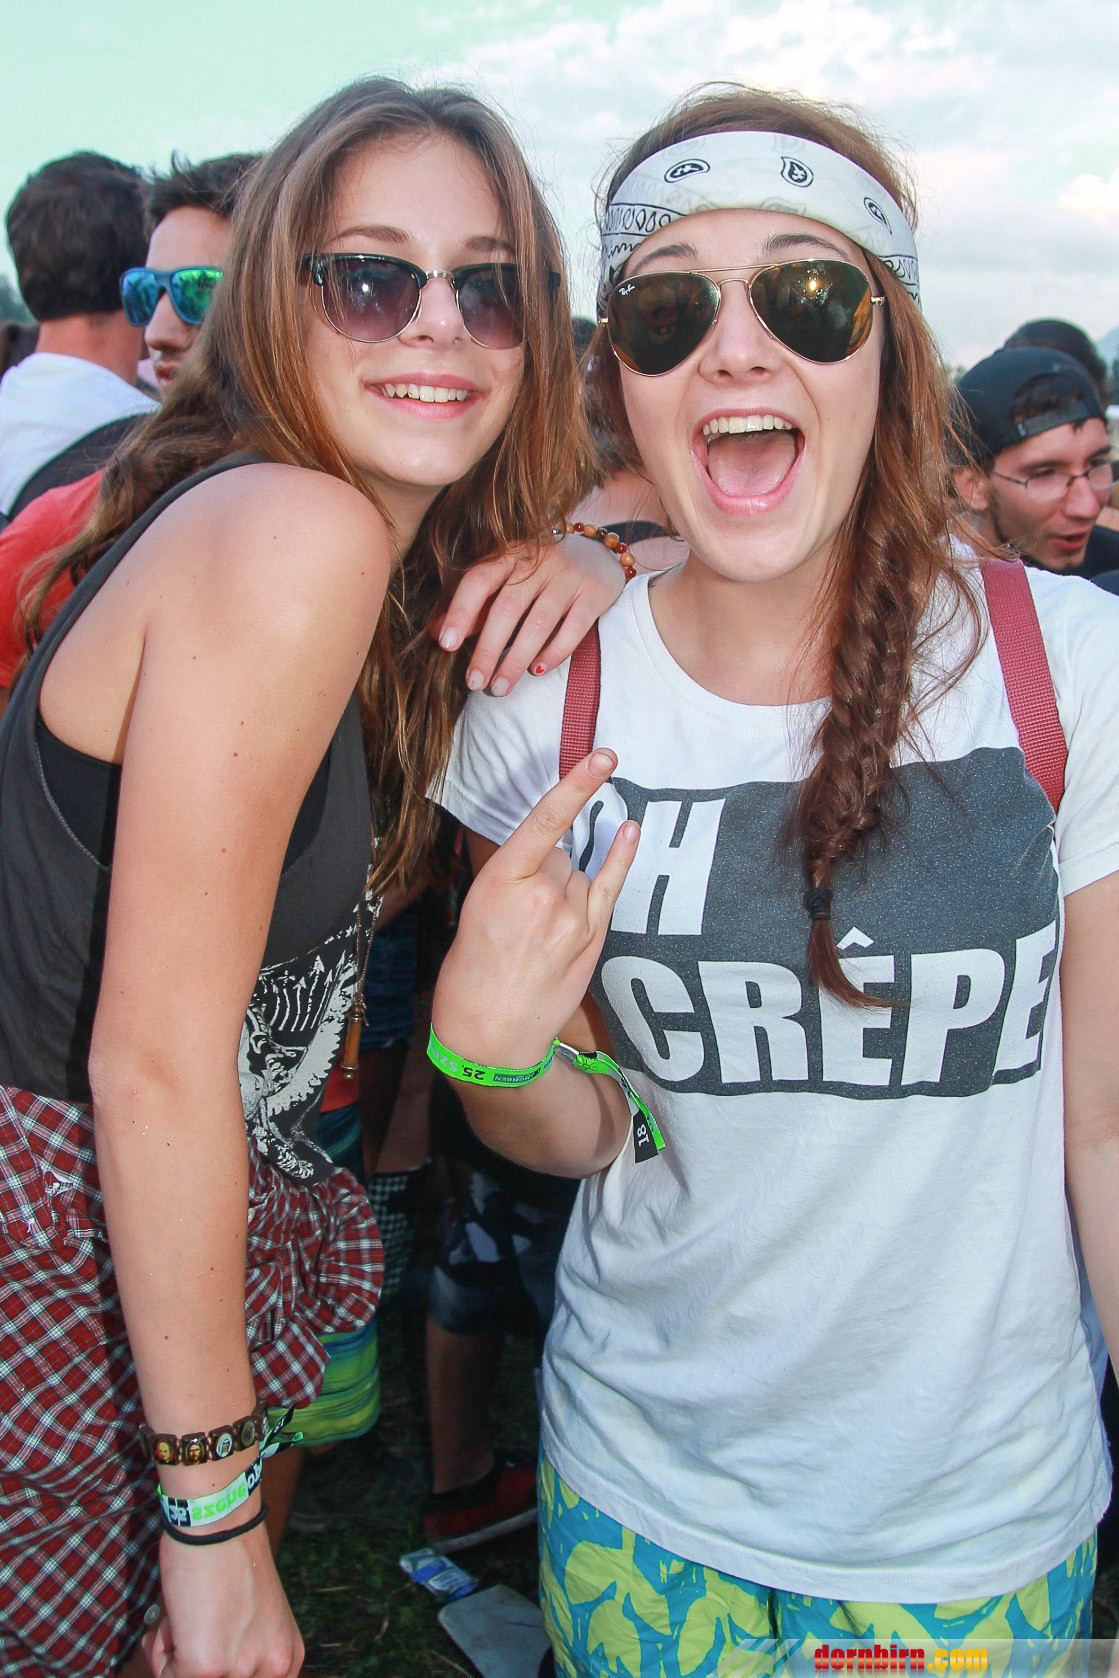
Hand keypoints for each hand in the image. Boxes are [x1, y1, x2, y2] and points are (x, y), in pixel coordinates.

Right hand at [144, 1524, 302, 1677]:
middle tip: (189, 1629)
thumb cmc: (230, 1558)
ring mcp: (241, 1670)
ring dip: (175, 1654)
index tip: (209, 1649)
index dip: (222, 1668)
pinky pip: (167, 1674)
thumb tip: (211, 1671)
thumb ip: (246, 1649)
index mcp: (288, 1657)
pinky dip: (161, 1648)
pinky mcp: (207, 1668)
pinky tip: (175, 1614)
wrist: (220, 1522)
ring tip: (184, 1616)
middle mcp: (273, 1668)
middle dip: (191, 1661)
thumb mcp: (257, 1617)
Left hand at [431, 535, 626, 695]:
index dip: (461, 612)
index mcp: (508, 556)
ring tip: (500, 687)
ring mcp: (567, 577)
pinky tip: (536, 671)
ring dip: (516, 660)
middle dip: (488, 649)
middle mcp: (537, 562)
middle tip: (474, 682)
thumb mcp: (505, 581)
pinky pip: (573, 629)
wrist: (597, 554)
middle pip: (507, 608)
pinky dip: (554, 653)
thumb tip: (433, 632)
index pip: (479, 580)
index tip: (446, 644)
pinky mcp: (593, 595)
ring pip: (538, 623)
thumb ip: (474, 607)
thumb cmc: (539, 575)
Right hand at [432, 750, 639, 1064]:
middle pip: (560, 854)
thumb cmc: (473, 968)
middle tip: (520, 914)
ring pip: (577, 875)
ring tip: (540, 930)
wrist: (489, 1032)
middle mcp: (542, 894)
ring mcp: (571, 917)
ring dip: (564, 888)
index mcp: (501, 881)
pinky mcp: (592, 937)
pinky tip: (630, 830)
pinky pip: (610, 885)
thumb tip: (549, 850)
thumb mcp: (478, 907)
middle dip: (545, 872)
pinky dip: (620, 858)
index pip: (545, 821)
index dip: (576, 785)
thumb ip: (514, 876)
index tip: (602, 756)